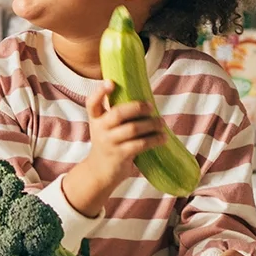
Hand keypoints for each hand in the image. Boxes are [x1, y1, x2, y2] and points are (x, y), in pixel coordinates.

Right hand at [61, 84, 163, 214]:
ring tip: (161, 123)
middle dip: (137, 107)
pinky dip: (154, 139)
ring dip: (151, 124)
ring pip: (133, 129)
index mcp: (96, 119)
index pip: (92, 103)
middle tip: (151, 106)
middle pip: (118, 113)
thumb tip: (142, 99)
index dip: (100, 92)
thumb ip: (116, 114)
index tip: (110, 82)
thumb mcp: (105, 128)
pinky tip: (162, 138)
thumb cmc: (108, 144)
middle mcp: (100, 129)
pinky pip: (140, 144)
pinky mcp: (120, 155)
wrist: (100, 172)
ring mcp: (109, 143)